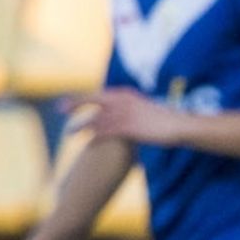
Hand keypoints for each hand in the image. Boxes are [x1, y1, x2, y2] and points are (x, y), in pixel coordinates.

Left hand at [61, 88, 185, 146]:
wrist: (180, 125)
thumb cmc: (164, 121)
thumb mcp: (145, 111)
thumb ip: (130, 111)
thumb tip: (121, 117)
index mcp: (127, 95)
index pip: (98, 95)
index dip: (81, 99)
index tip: (67, 104)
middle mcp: (124, 101)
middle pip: (92, 101)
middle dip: (75, 104)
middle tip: (60, 109)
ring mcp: (125, 113)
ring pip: (97, 119)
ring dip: (82, 126)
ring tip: (70, 134)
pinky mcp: (129, 127)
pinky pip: (106, 132)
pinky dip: (95, 138)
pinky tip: (87, 144)